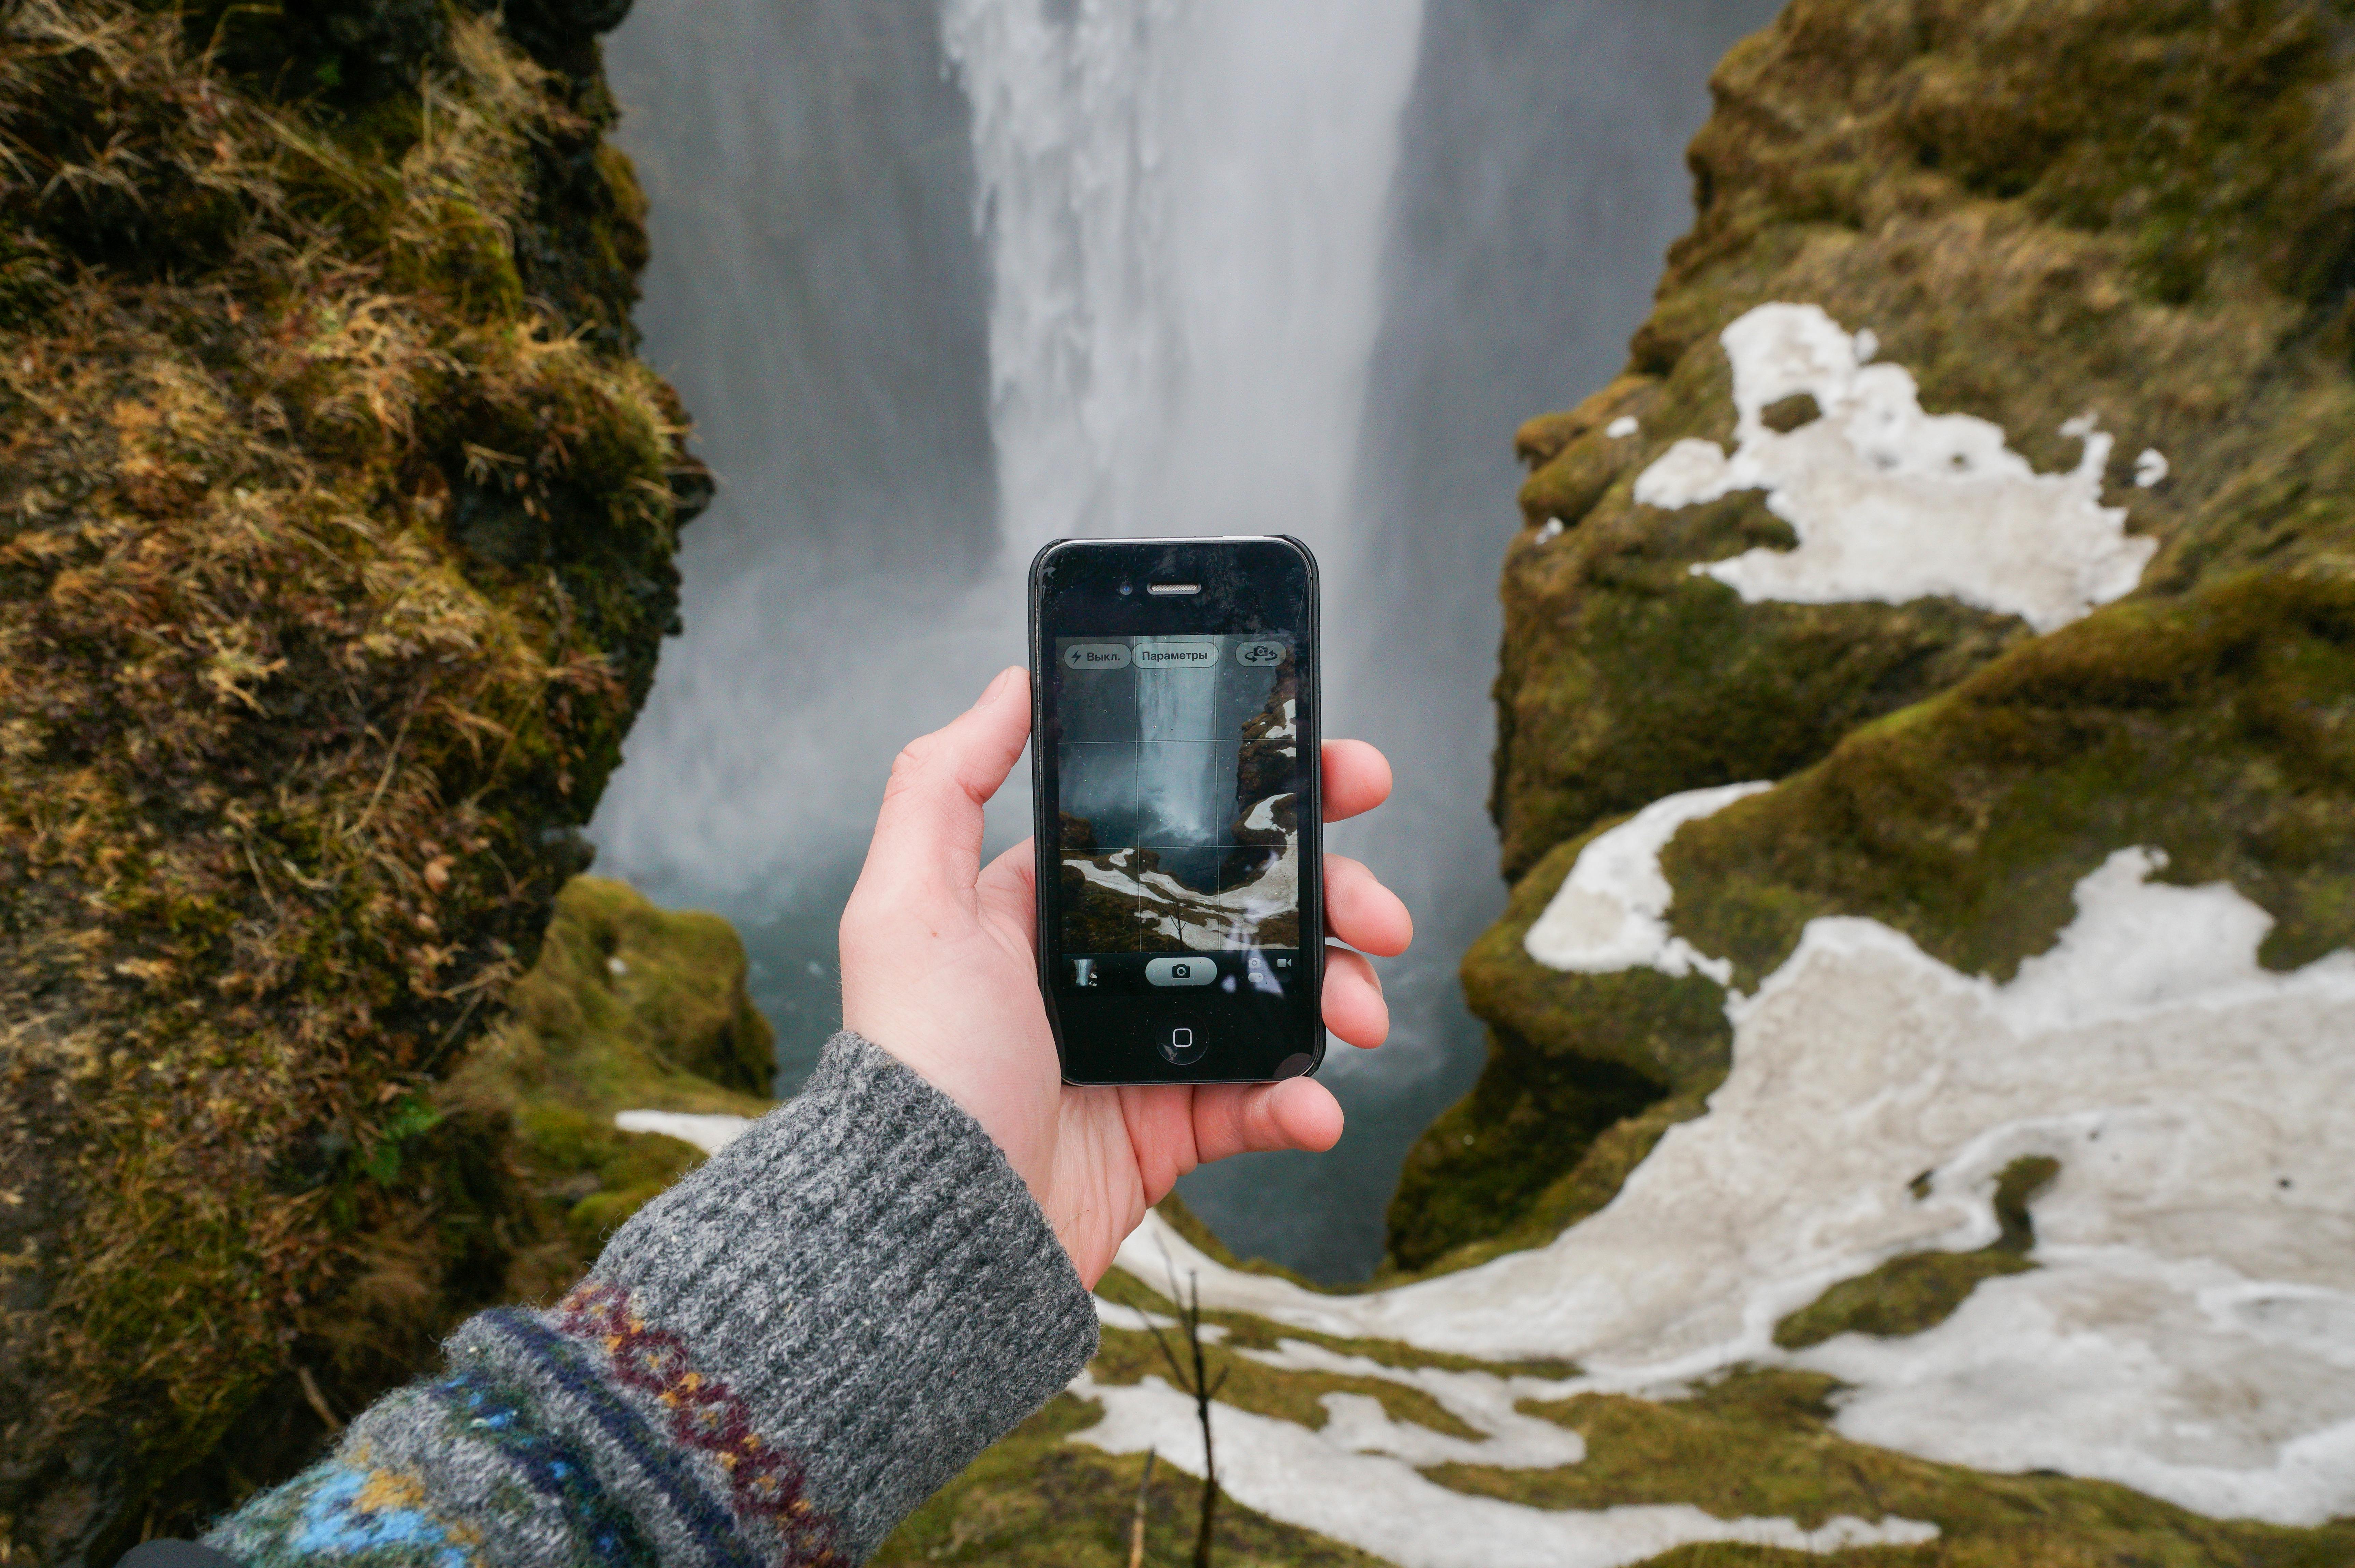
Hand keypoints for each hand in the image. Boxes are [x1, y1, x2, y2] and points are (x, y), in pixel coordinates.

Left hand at [839, 666, 1410, 1286]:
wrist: (934, 1227)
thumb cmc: (918, 1061)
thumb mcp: (908, 903)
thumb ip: (945, 782)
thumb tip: (1009, 685)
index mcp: (1056, 907)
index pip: (1178, 828)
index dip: (1264, 798)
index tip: (1338, 776)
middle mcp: (1108, 968)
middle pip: (1249, 906)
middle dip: (1332, 896)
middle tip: (1380, 908)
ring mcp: (1147, 1048)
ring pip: (1275, 998)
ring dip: (1339, 992)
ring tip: (1363, 1009)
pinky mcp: (1170, 1129)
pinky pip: (1261, 1101)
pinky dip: (1302, 1099)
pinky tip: (1314, 1101)